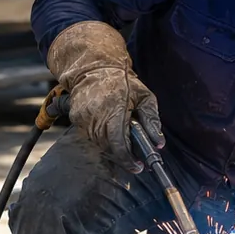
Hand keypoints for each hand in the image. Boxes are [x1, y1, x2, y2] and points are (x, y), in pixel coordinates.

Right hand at [47, 21, 162, 171]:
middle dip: (122, 155)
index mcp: (115, 110)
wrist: (94, 67)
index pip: (118, 144)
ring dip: (111, 146)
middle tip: (134, 156)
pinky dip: (101, 138)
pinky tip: (108, 129)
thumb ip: (152, 121)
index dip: (128, 159)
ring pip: (99, 144)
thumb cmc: (122, 81)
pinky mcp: (76, 119)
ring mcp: (83, 118)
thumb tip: (158, 143)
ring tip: (122, 138)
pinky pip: (90, 136)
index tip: (138, 166)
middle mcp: (96, 116)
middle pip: (109, 148)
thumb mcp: (145, 97)